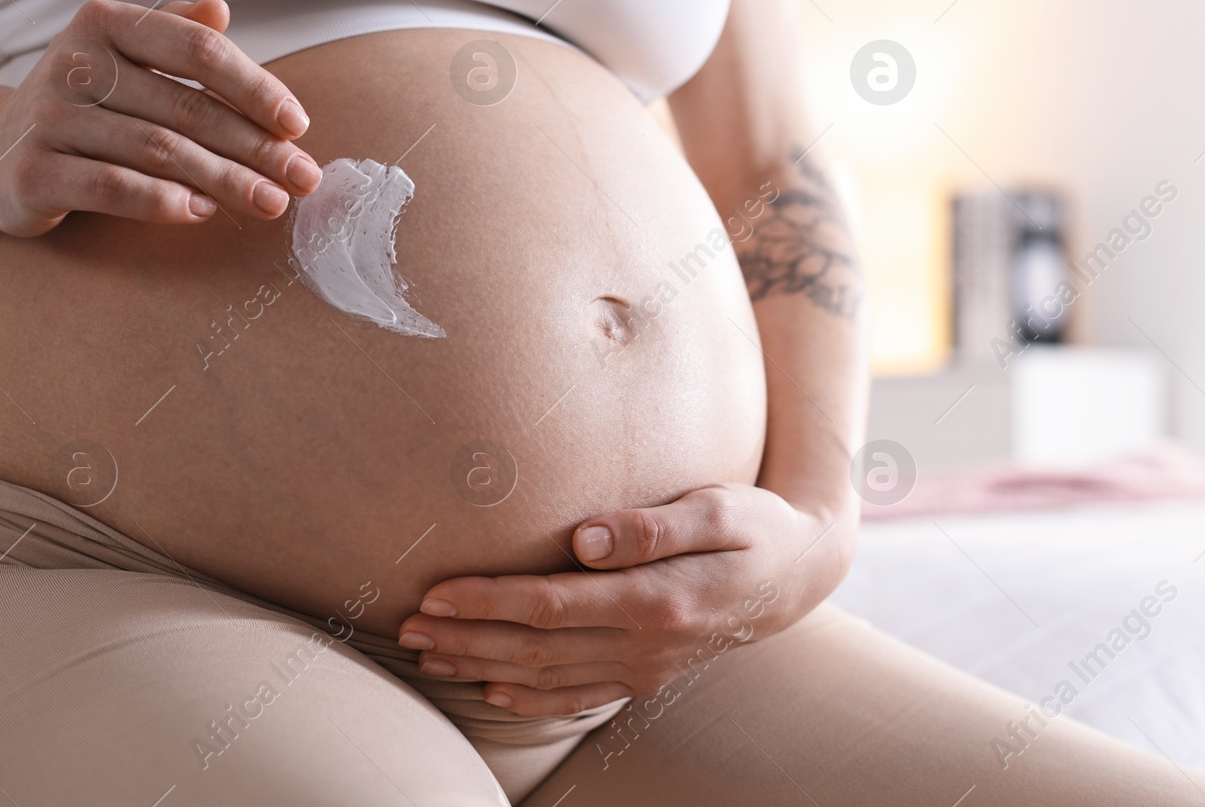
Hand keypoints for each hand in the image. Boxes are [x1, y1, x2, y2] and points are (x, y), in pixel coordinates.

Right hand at [0, 0, 320, 236]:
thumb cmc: (86, 104)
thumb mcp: (126, 57)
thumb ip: (176, 34)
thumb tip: (222, 9)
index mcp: (106, 24)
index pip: (198, 51)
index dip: (256, 88)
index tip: (298, 126)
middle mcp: (73, 63)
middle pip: (188, 108)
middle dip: (256, 147)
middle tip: (303, 178)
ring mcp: (48, 118)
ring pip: (160, 152)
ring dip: (226, 180)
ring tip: (271, 201)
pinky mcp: (32, 172)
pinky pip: (114, 187)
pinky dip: (165, 202)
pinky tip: (203, 211)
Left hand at [397, 483, 855, 716]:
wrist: (798, 574)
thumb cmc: (755, 527)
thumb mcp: (719, 508)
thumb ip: (652, 526)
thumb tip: (584, 538)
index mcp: (658, 601)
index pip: (553, 605)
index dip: (489, 601)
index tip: (436, 592)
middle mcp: (646, 645)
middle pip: (536, 648)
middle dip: (466, 638)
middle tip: (406, 627)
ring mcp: (646, 668)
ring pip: (547, 677)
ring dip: (482, 666)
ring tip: (428, 654)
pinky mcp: (646, 674)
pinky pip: (578, 696)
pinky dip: (529, 697)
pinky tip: (492, 688)